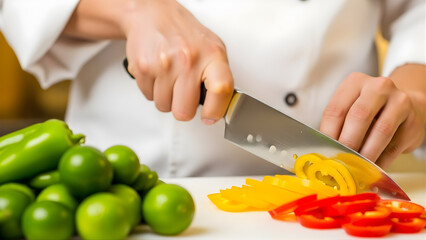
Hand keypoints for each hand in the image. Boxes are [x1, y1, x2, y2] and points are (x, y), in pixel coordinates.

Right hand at [122, 0, 233, 124]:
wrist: (153, 14)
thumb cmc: (184, 35)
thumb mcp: (212, 50)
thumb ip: (220, 78)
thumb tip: (221, 108)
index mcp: (212, 55)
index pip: (221, 90)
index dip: (215, 110)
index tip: (210, 117)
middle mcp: (189, 59)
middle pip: (184, 111)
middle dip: (182, 107)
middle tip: (183, 93)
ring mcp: (165, 64)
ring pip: (164, 106)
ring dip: (166, 97)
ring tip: (169, 78)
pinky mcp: (144, 67)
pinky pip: (148, 96)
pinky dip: (152, 89)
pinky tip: (158, 73)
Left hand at [320, 72, 424, 167]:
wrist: (405, 105)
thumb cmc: (369, 110)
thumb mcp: (350, 108)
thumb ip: (338, 125)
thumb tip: (325, 152)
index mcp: (354, 82)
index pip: (336, 109)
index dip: (328, 134)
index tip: (324, 151)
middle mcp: (378, 87)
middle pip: (359, 116)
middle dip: (347, 143)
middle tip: (340, 161)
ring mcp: (399, 101)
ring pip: (380, 131)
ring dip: (366, 154)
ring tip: (355, 167)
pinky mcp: (413, 121)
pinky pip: (394, 146)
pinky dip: (380, 161)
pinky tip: (371, 169)